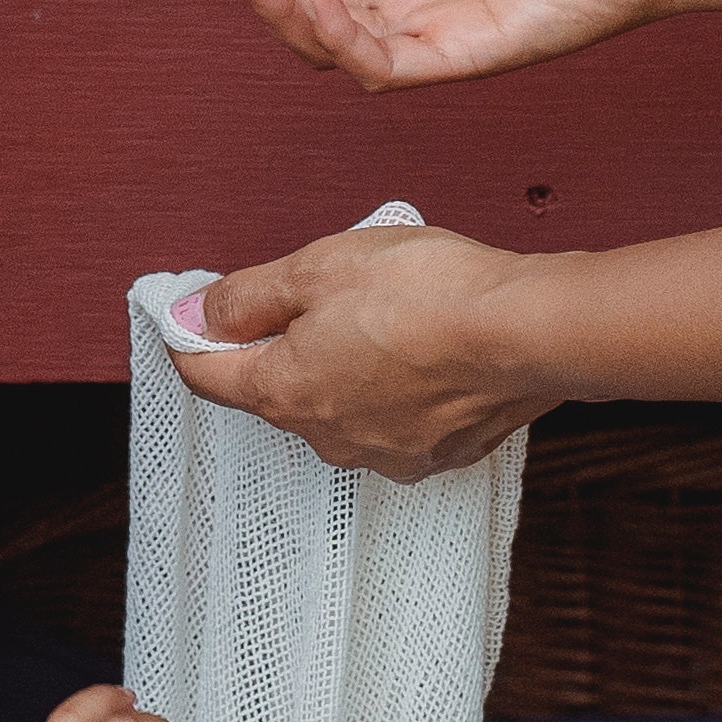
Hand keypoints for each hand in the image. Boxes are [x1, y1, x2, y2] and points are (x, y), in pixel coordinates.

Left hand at [168, 224, 559, 480]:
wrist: (528, 332)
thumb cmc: (427, 293)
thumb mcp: (317, 267)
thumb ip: (247, 295)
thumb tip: (193, 315)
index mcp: (285, 392)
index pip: (208, 375)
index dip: (194, 336)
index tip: (194, 312)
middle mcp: (328, 437)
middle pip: (278, 390)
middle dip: (286, 343)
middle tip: (320, 292)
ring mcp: (385, 453)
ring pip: (341, 405)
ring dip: (348, 367)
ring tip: (388, 316)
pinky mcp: (438, 454)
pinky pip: (397, 419)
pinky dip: (400, 389)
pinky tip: (426, 352)